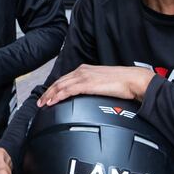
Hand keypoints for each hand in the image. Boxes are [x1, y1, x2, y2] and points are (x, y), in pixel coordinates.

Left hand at [37, 65, 154, 107]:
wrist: (133, 80)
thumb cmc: (123, 83)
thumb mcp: (103, 82)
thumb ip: (93, 86)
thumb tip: (89, 95)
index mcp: (85, 69)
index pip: (65, 78)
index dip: (54, 87)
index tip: (48, 95)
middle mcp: (82, 71)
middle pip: (59, 82)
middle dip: (48, 92)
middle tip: (41, 101)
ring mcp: (84, 77)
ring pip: (60, 86)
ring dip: (50, 95)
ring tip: (43, 104)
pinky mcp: (87, 84)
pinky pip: (67, 91)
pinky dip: (57, 96)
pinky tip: (52, 102)